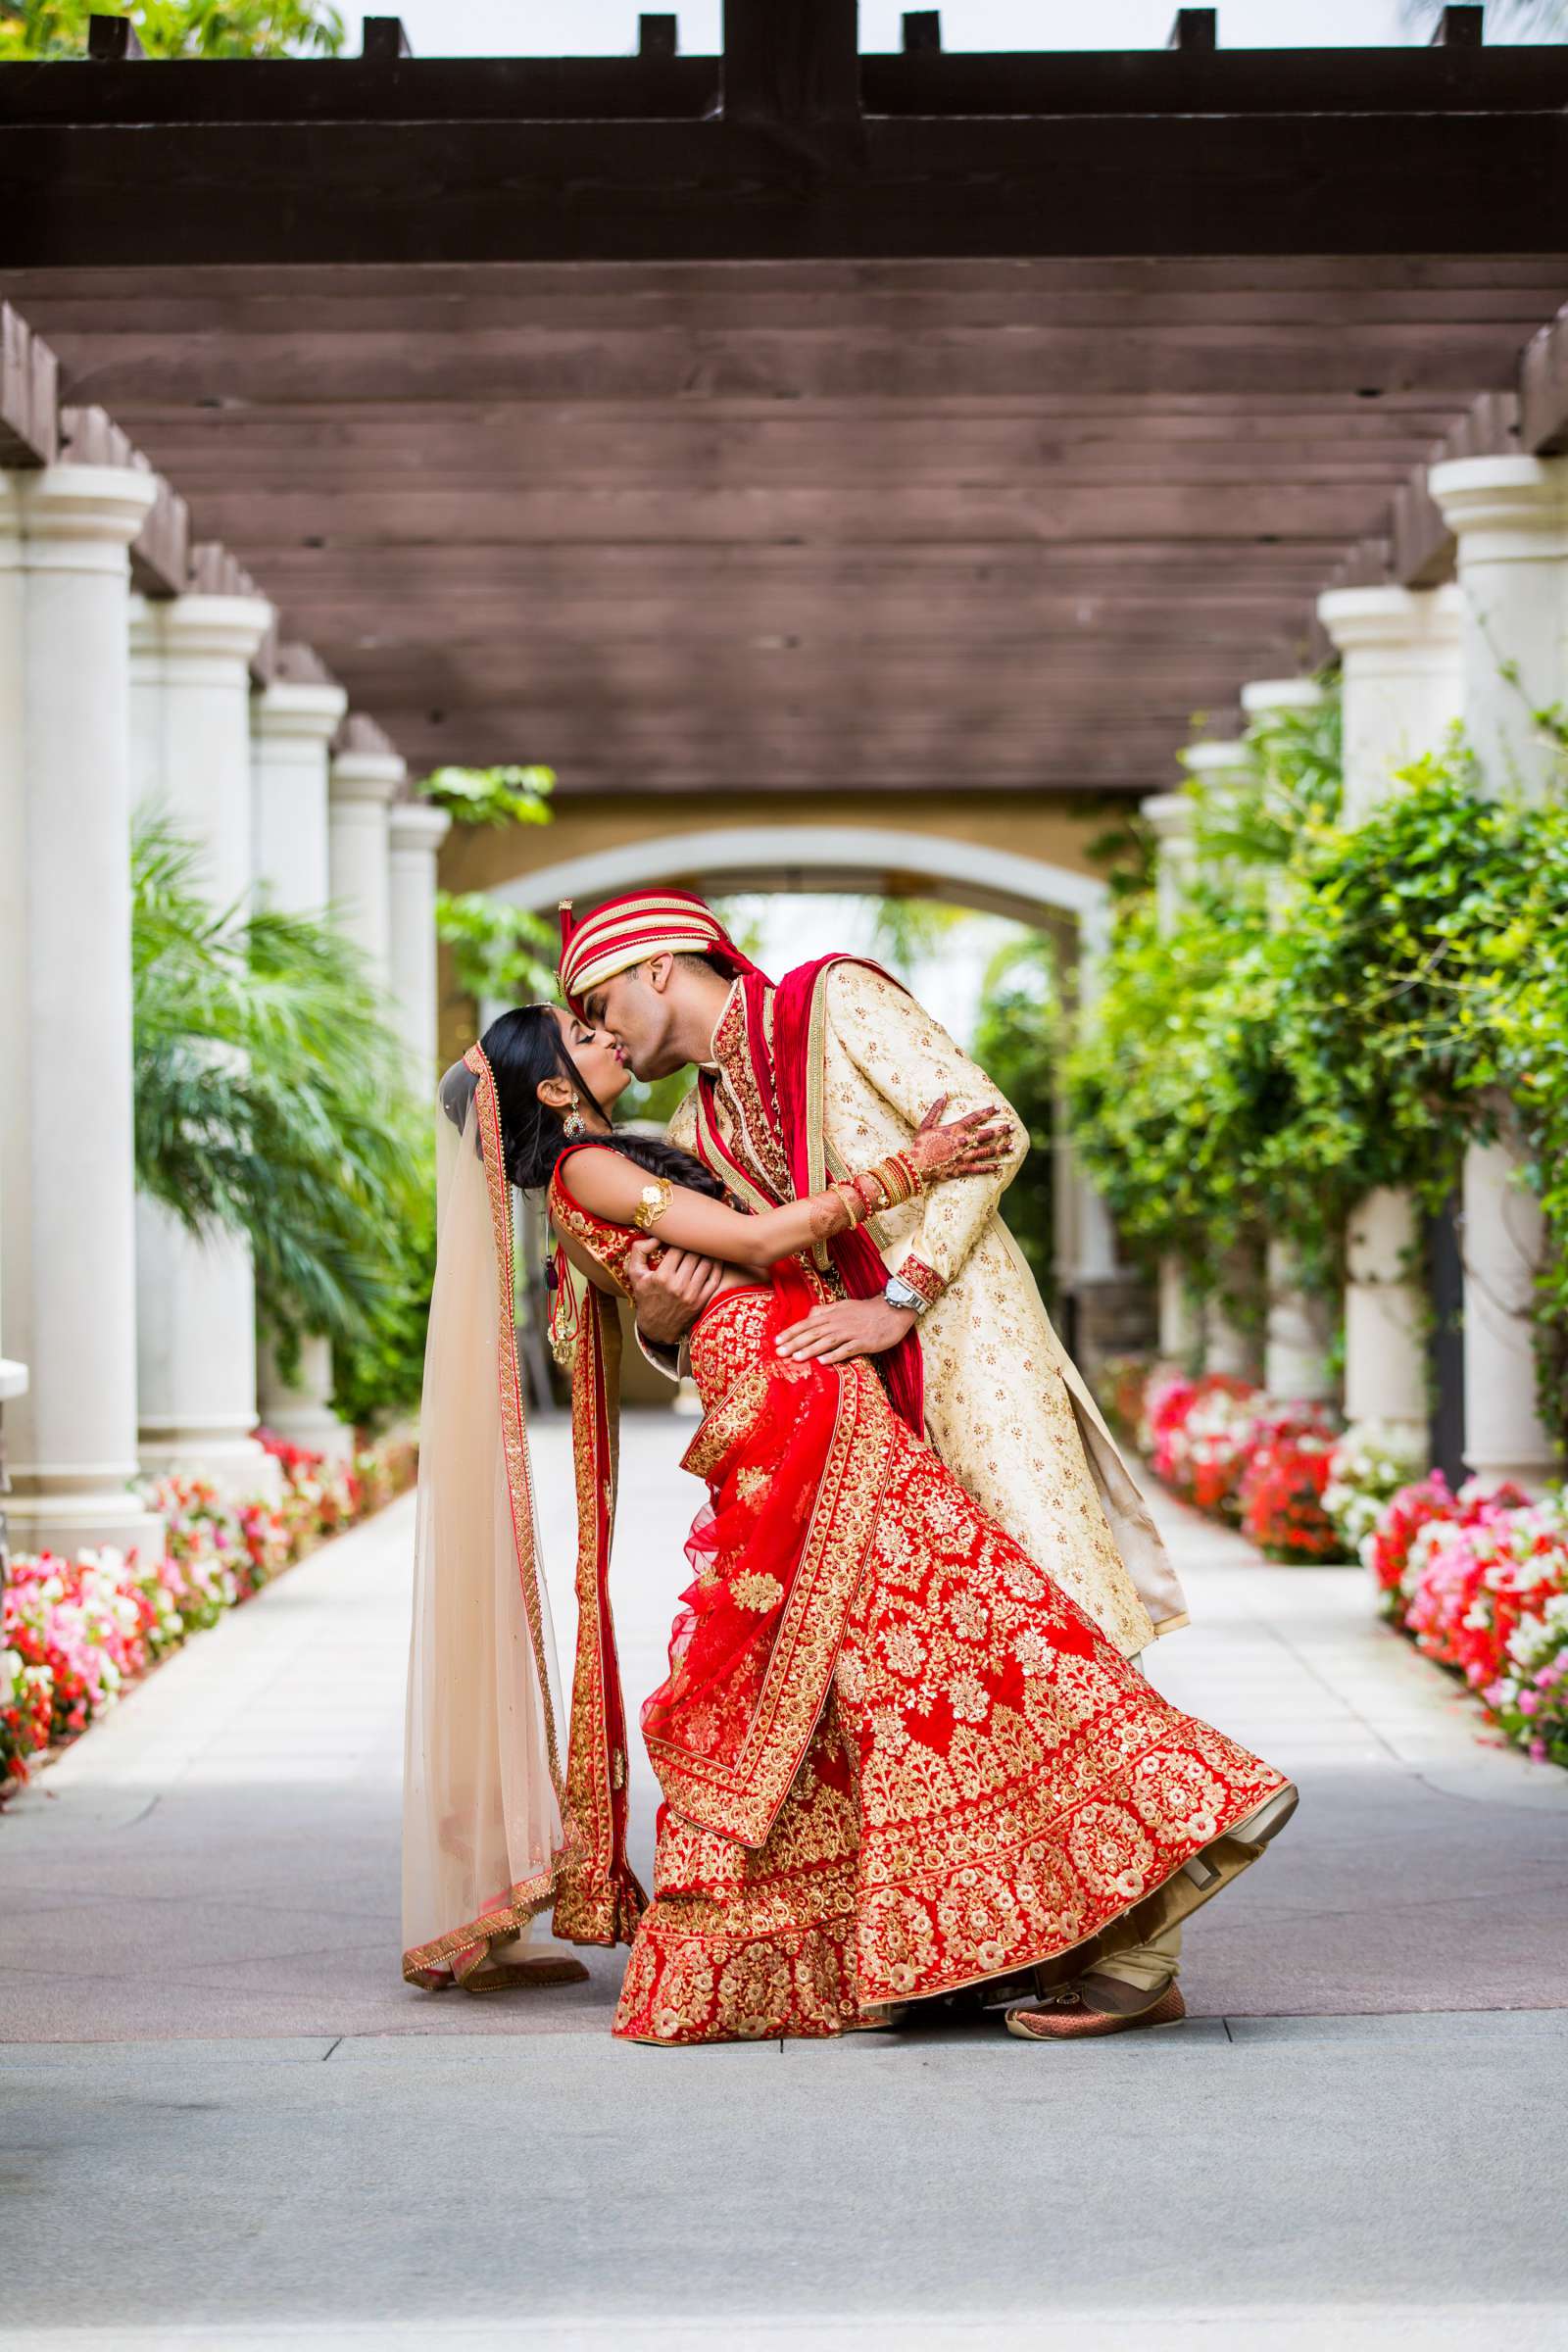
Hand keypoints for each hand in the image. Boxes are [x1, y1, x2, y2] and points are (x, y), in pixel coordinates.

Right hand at [625, 1239, 724, 1343]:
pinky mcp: (701, 1301)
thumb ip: (640, 1251)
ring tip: (704, 1246)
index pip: (678, 1248)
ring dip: (706, 1252)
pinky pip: (715, 1278)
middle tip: (695, 1238)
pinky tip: (715, 1258)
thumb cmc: (646, 1296)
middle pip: (694, 1254)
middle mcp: (678, 1286)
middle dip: (694, 1244)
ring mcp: (692, 1295)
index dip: (681, 1239)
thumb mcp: (635, 1274)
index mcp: (662, 1277)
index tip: (681, 1236)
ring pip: (706, 1263)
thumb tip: (657, 1237)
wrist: (656, 1326)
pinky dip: (717, 1266)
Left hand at [774, 1296, 916, 1366]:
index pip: (807, 1323)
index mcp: (833, 1314)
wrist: (893, 1310)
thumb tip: (809, 1314)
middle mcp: (839, 1322)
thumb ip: (826, 1310)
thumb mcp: (843, 1306)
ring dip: (810, 1349)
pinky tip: (823, 1362)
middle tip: (779, 1353)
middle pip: (813, 1333)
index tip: (776, 1341)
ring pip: (827, 1341)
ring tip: (796, 1358)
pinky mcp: (864, 1342)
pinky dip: (834, 1355)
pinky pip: (847, 1349)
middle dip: (795, 1343)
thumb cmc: (867, 1310)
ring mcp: (851, 1332)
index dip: (791, 1332)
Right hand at [906, 1095, 1015, 1186]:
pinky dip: (990, 1168)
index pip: (976, 1117)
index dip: (988, 1111)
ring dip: (1001, 1148)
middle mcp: (964, 1142)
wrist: (916, 1166)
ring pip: (988, 1151)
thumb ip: (937, 1109)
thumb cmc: (920, 1145)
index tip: (998, 1107)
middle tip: (1013, 1126)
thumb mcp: (926, 1124)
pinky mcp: (962, 1169)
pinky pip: (980, 1168)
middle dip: (1002, 1130)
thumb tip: (944, 1093)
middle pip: (987, 1134)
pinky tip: (999, 1166)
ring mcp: (965, 1156)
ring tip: (1013, 1146)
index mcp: (956, 1129)